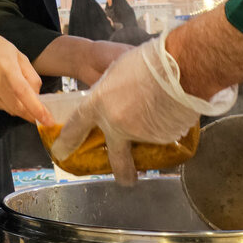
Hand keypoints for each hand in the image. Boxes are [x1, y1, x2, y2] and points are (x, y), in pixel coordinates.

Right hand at [0, 31, 54, 125]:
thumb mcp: (19, 55)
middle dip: (32, 115)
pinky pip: (0, 107)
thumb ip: (31, 76)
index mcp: (6, 66)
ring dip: (21, 110)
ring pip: (9, 109)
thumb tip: (37, 97)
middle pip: (17, 106)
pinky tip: (10, 96)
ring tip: (27, 102)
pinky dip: (10, 106)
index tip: (48, 120)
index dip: (36, 108)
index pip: (22, 92)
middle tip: (43, 117)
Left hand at [49, 35, 235, 184]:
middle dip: (121, 172)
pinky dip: (168, 126)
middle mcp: (117, 124)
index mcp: (99, 103)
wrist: (180, 69)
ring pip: (146, 140)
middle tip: (125, 180)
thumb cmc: (148, 62)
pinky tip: (173, 109)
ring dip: (152, 131)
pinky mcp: (162, 139)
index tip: (61, 151)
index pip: (77, 125)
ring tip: (163, 107)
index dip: (68, 140)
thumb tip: (119, 99)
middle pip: (116, 157)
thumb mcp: (118, 70)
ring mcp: (140, 135)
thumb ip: (112, 91)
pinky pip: (165, 135)